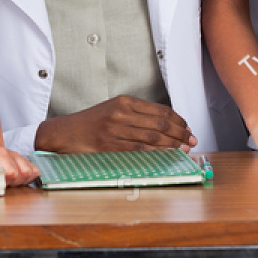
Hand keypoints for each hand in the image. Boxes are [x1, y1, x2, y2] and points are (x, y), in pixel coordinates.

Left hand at [0, 144, 38, 186]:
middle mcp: (1, 153)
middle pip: (12, 173)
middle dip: (7, 183)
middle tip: (1, 186)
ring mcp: (14, 155)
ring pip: (25, 172)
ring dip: (18, 182)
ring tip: (9, 184)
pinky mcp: (24, 158)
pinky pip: (34, 171)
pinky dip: (28, 179)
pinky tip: (19, 181)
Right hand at [35, 96, 195, 153]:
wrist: (65, 132)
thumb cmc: (91, 122)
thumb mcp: (113, 108)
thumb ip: (136, 113)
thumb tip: (165, 124)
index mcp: (124, 101)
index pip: (160, 110)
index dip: (178, 120)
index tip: (188, 128)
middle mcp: (121, 113)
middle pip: (160, 123)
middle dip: (180, 132)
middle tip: (192, 139)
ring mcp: (115, 130)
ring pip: (153, 137)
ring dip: (172, 144)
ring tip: (184, 149)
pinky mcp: (110, 146)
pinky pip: (140, 150)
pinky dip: (157, 153)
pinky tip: (167, 156)